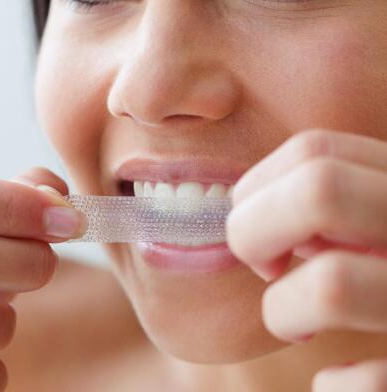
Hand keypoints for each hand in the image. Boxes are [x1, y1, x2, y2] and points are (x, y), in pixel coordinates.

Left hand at [227, 129, 386, 390]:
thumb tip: (251, 206)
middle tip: (264, 269)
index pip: (313, 151)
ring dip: (284, 311)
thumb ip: (335, 208)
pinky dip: (335, 386)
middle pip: (317, 190)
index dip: (259, 190)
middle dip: (253, 232)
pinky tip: (339, 381)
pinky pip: (368, 382)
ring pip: (331, 286)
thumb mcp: (376, 222)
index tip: (263, 232)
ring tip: (296, 328)